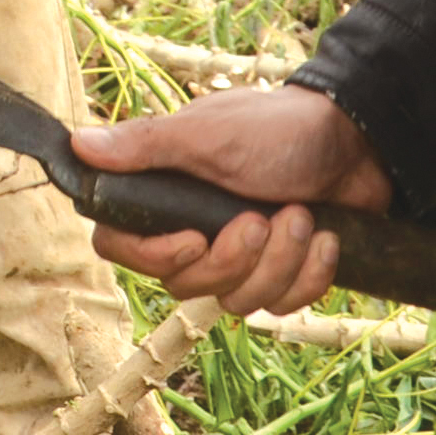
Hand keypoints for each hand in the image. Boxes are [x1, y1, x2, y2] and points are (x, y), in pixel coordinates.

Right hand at [69, 84, 391, 316]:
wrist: (359, 142)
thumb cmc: (277, 128)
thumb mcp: (208, 134)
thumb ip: (145, 147)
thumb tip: (77, 144)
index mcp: (165, 195)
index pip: (120, 247)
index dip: (152, 258)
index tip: (192, 240)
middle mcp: (195, 230)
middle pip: (185, 287)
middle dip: (234, 260)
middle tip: (261, 217)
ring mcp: (241, 256)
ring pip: (239, 302)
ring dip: (280, 260)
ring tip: (302, 216)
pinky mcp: (282, 273)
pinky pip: (284, 306)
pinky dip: (311, 274)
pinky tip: (327, 237)